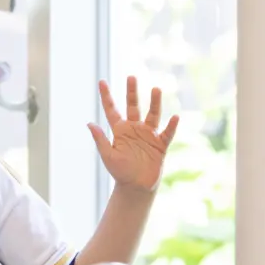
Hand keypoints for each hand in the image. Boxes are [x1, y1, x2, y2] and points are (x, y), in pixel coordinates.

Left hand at [88, 76, 178, 191]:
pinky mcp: (160, 145)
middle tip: (131, 77)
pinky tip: (175, 117)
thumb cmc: (120, 171)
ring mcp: (148, 135)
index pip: (112, 109)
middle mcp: (134, 129)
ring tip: (156, 89)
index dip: (106, 96)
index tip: (101, 81)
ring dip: (154, 103)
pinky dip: (171, 126)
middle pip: (133, 106)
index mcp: (120, 130)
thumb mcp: (107, 155)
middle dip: (132, 92)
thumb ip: (100, 139)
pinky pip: (167, 133)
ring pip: (152, 115)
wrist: (135, 187)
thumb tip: (89, 123)